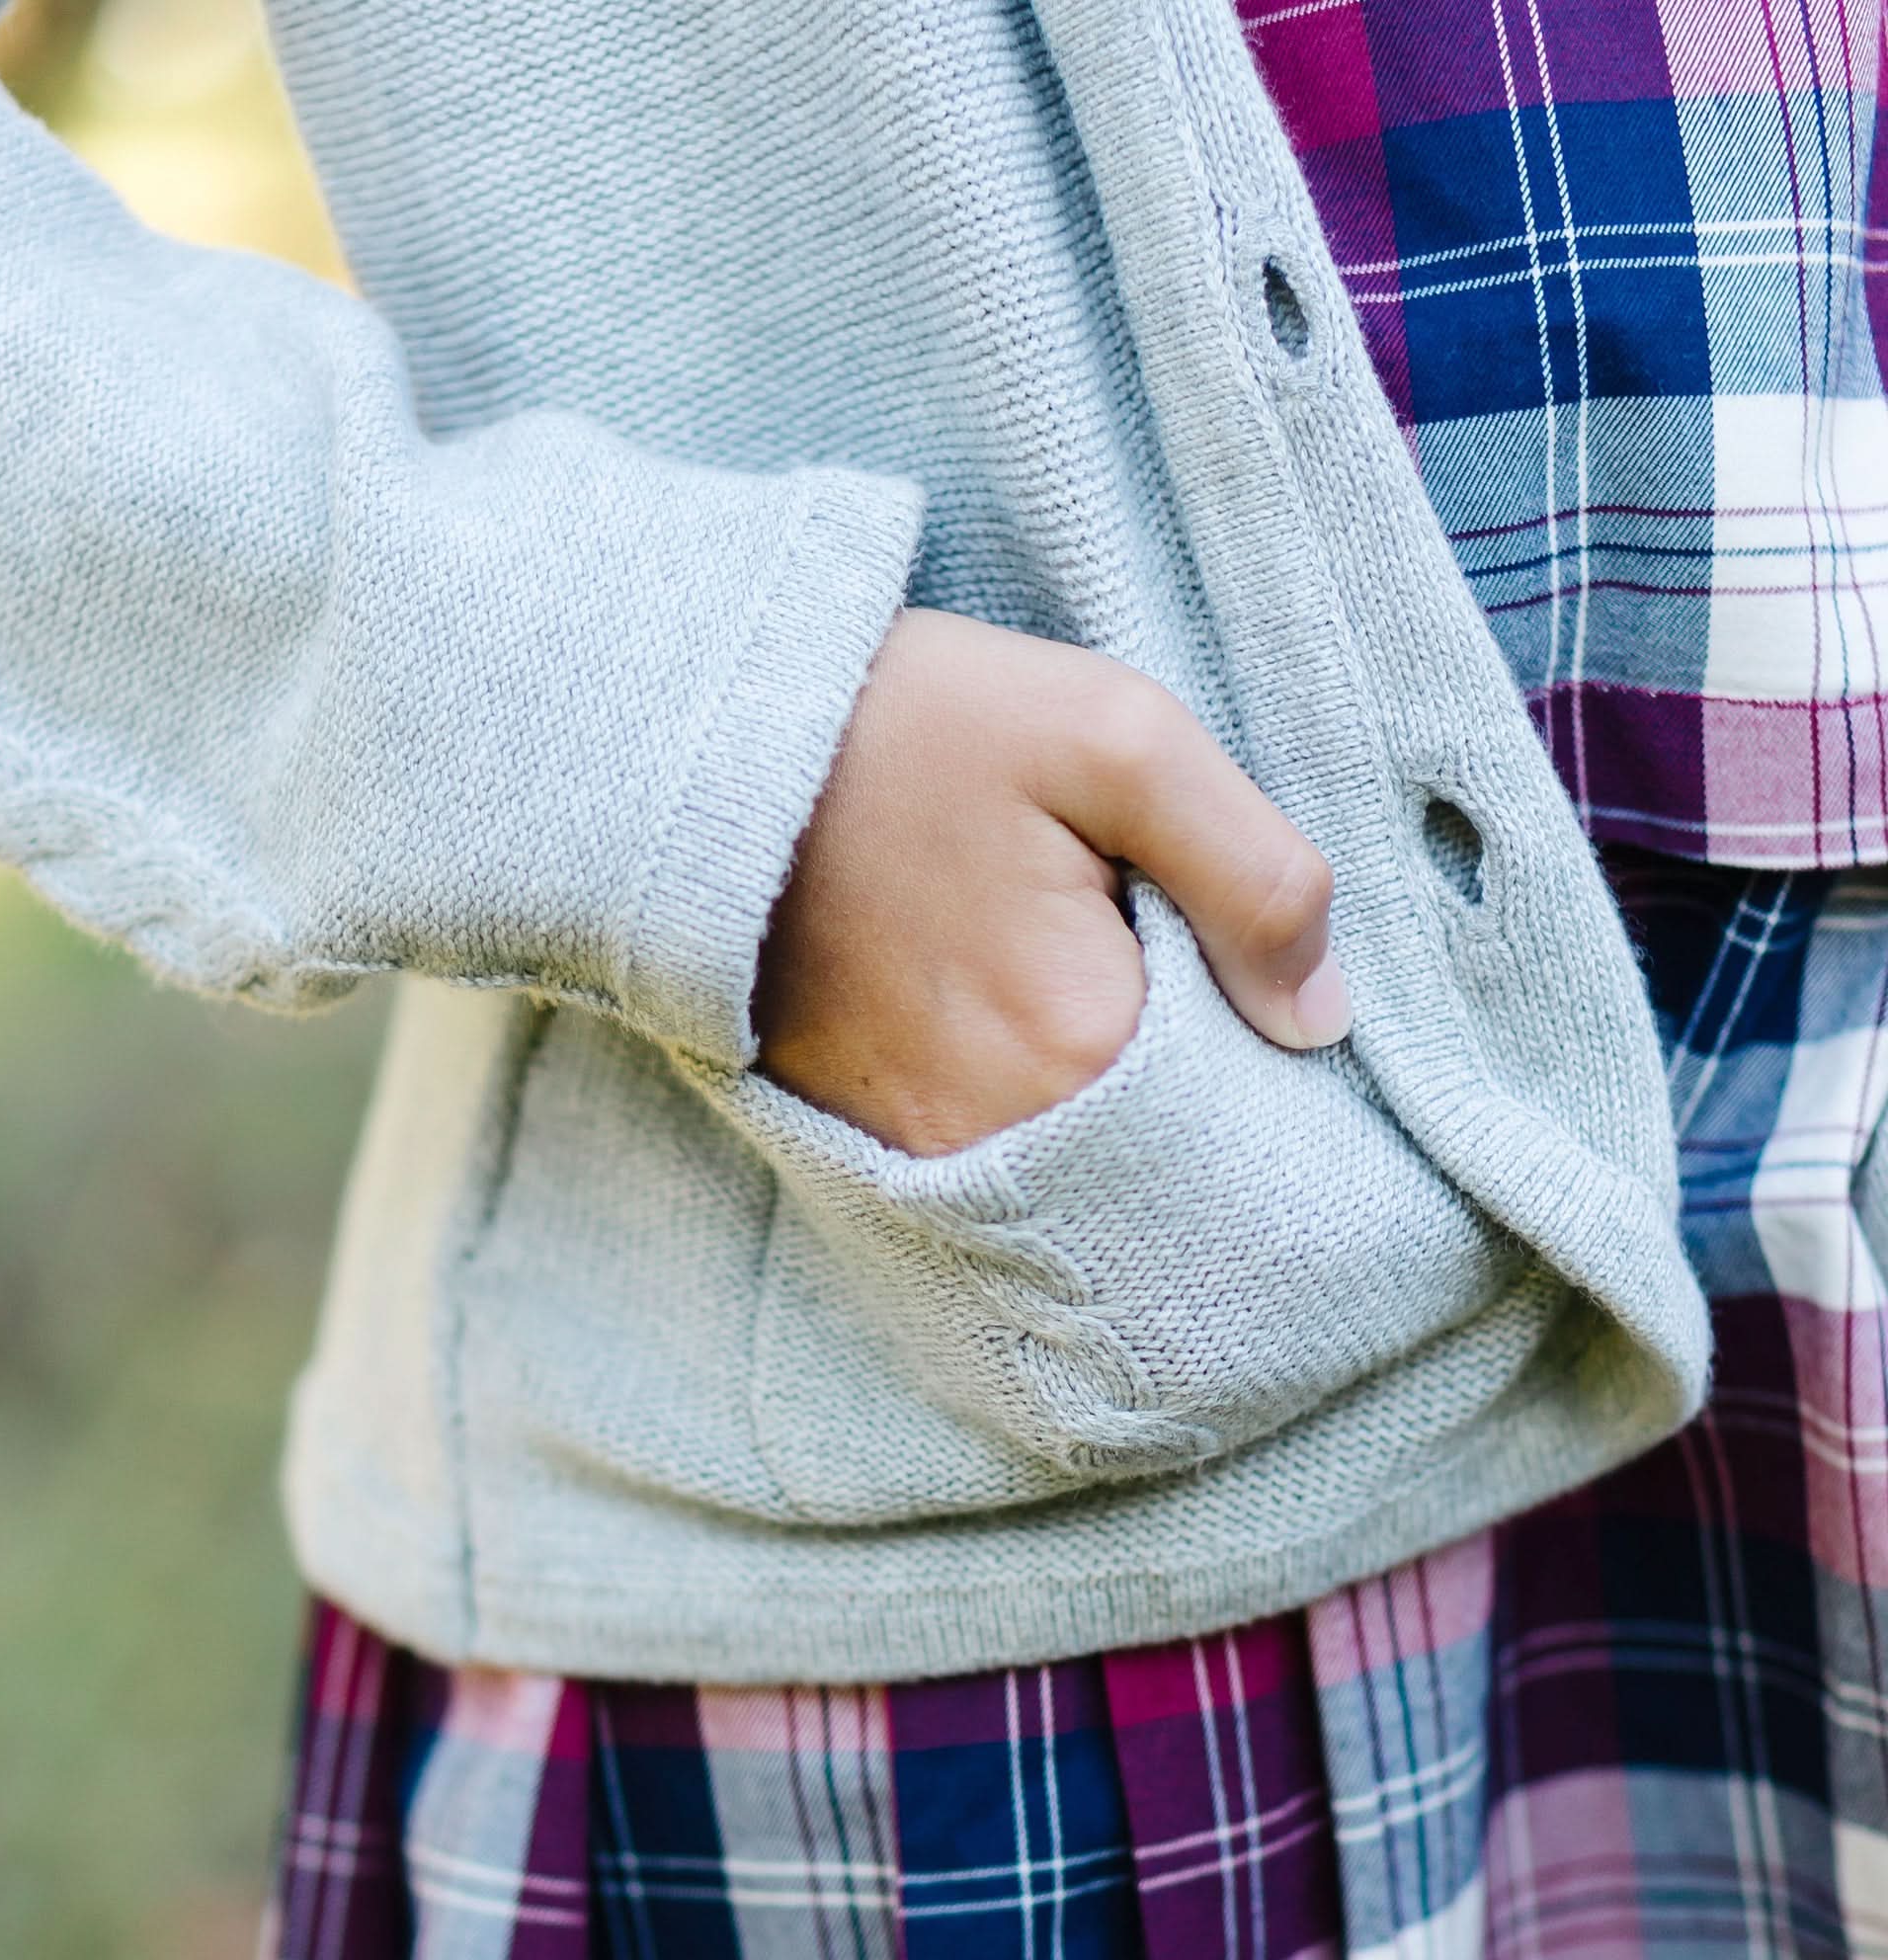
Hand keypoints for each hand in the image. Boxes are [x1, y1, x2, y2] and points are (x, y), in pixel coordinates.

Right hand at [755, 606, 1348, 1158]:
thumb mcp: (1115, 737)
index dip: (1267, 1046)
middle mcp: (1007, 1139)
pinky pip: (1007, 1166)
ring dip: (1121, 1104)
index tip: (1251, 980)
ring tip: (1097, 992)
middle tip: (1177, 977)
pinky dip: (1042, 1115)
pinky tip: (1029, 1028)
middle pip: (1169, 1152)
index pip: (1248, 1105)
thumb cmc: (911, 727)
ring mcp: (931, 1157)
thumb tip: (1324, 1018)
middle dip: (1202, 1087)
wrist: (700, 752)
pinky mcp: (876, 1148)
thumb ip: (1253, 873)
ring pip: (1091, 1167)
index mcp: (1084, 1047)